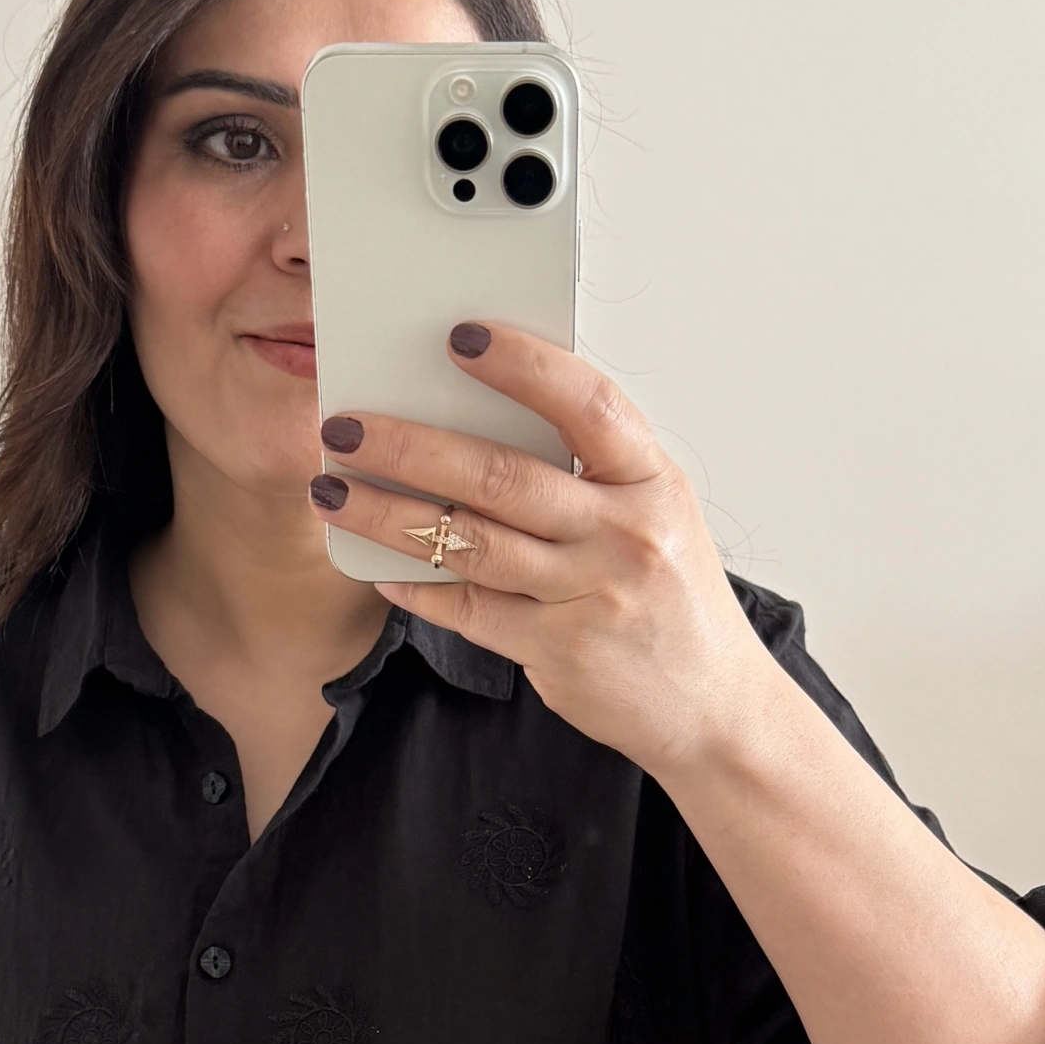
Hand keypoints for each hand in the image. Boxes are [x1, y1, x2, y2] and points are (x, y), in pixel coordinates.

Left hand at [308, 321, 765, 776]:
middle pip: (501, 476)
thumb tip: (484, 415)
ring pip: (469, 543)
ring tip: (333, 492)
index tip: (461, 337)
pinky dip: (415, 585)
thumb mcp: (655, 514)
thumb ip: (590, 470)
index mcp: (652, 481)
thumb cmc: (671, 596)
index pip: (586, 404)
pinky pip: (469, 608)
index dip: (523, 366)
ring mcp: (590, 595)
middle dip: (410, 446)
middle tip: (344, 425)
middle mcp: (624, 534)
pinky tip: (376, 565)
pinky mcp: (558, 651)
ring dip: (388, 515)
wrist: (711, 706)